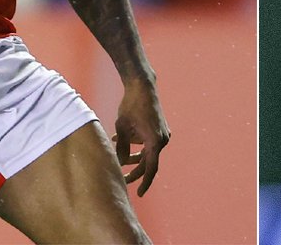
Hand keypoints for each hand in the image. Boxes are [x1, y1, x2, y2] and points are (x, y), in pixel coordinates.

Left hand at [114, 79, 169, 195]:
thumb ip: (122, 147)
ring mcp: (162, 133)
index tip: (139, 194)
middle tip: (122, 179)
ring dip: (134, 156)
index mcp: (155, 141)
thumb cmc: (131, 105)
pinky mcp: (158, 128)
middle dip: (135, 171)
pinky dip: (136, 144)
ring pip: (147, 152)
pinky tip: (120, 140)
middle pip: (149, 162)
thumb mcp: (122, 128)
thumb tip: (121, 163)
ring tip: (118, 158)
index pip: (151, 168)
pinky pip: (148, 142)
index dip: (145, 182)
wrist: (142, 85)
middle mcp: (162, 139)